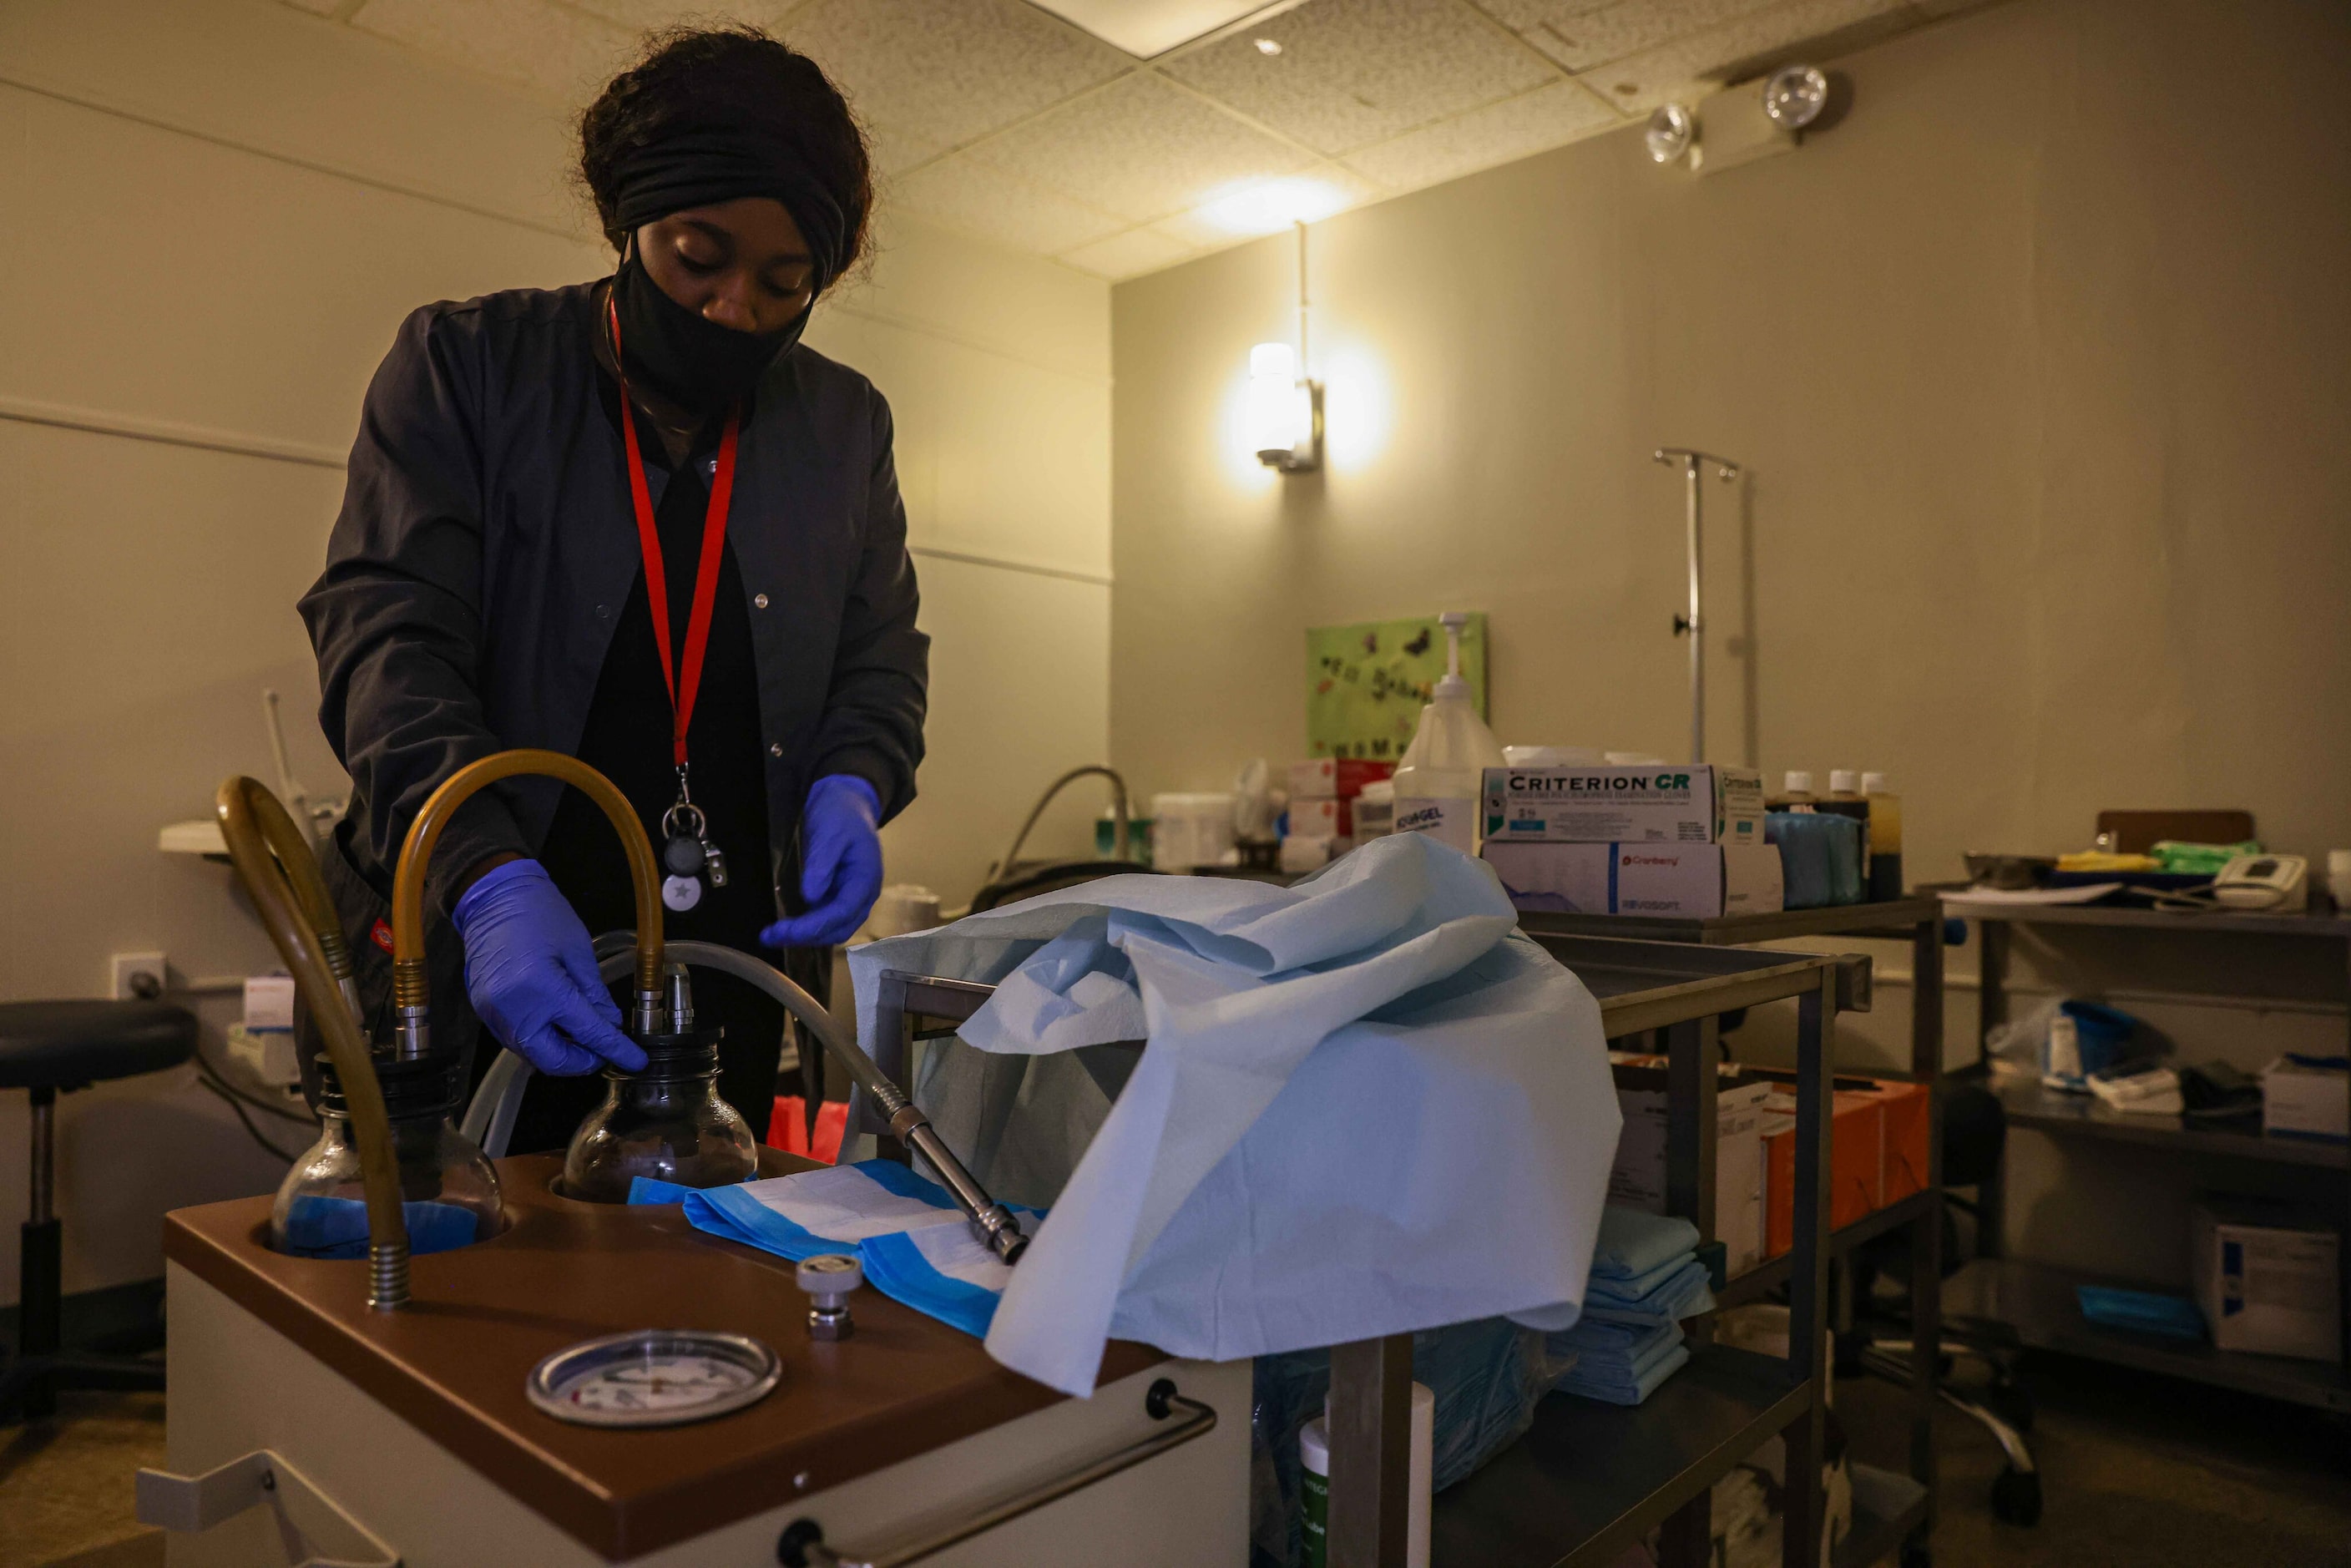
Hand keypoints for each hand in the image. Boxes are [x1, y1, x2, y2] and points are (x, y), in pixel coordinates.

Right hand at [452, 859, 646, 1074]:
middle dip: (582, 1062)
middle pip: (552, 1060)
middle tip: (604, 1049)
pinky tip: (558, 1025)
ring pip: (532, 1054)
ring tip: (583, 1036)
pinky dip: (540, 1040)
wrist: (493, 896)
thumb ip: (595, 994)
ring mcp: (494, 1013)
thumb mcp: (578, 950)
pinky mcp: (484, 1011)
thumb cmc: (539, 913)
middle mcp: (514, 1009)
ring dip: (560, 1053)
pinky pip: (515, 1039)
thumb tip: (610, 1024)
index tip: (636, 1061)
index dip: (616, 1050)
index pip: (588, 1032)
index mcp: (542, 989)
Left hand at [761, 774, 883, 949]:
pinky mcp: (839, 895)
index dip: (812, 926)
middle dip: (806, 936)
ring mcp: (852, 896)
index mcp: (865, 879)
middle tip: (770, 935)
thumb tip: (810, 897)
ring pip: (833, 929)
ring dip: (806, 936)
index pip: (841, 913)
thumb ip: (822, 863)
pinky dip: (808, 927)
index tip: (783, 929)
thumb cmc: (840, 814)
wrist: (847, 802)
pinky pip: (826, 919)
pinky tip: (787, 925)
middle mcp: (862, 894)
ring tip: (774, 934)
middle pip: (838, 928)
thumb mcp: (830, 832)